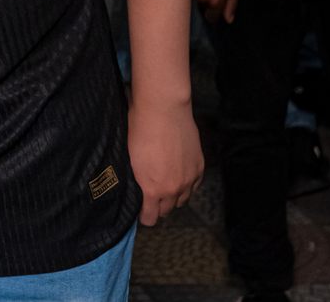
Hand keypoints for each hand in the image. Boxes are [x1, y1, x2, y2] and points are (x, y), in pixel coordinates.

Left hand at [128, 98, 202, 225]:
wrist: (163, 110)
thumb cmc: (139, 130)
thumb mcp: (130, 159)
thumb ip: (137, 180)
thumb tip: (137, 189)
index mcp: (152, 189)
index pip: (150, 217)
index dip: (144, 216)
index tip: (141, 212)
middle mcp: (173, 189)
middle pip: (167, 210)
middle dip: (158, 206)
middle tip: (151, 197)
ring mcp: (189, 178)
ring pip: (182, 199)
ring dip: (173, 197)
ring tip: (165, 186)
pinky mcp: (199, 167)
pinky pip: (194, 186)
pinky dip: (187, 185)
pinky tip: (179, 178)